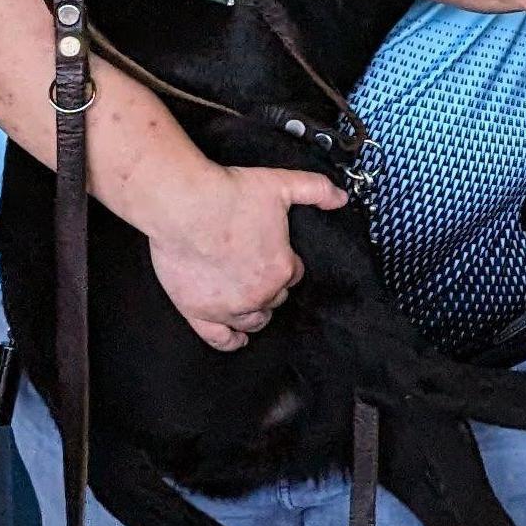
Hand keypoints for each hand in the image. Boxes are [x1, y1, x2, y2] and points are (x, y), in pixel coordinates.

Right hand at [145, 161, 346, 351]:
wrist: (183, 205)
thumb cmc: (230, 195)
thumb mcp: (283, 184)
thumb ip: (317, 190)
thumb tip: (341, 197)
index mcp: (281, 269)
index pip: (293, 274)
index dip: (287, 263)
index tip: (276, 253)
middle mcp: (258, 294)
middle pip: (274, 298)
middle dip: (271, 286)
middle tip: (259, 270)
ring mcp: (227, 307)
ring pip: (253, 320)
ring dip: (257, 312)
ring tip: (254, 302)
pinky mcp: (198, 312)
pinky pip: (219, 338)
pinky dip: (231, 341)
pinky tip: (237, 340)